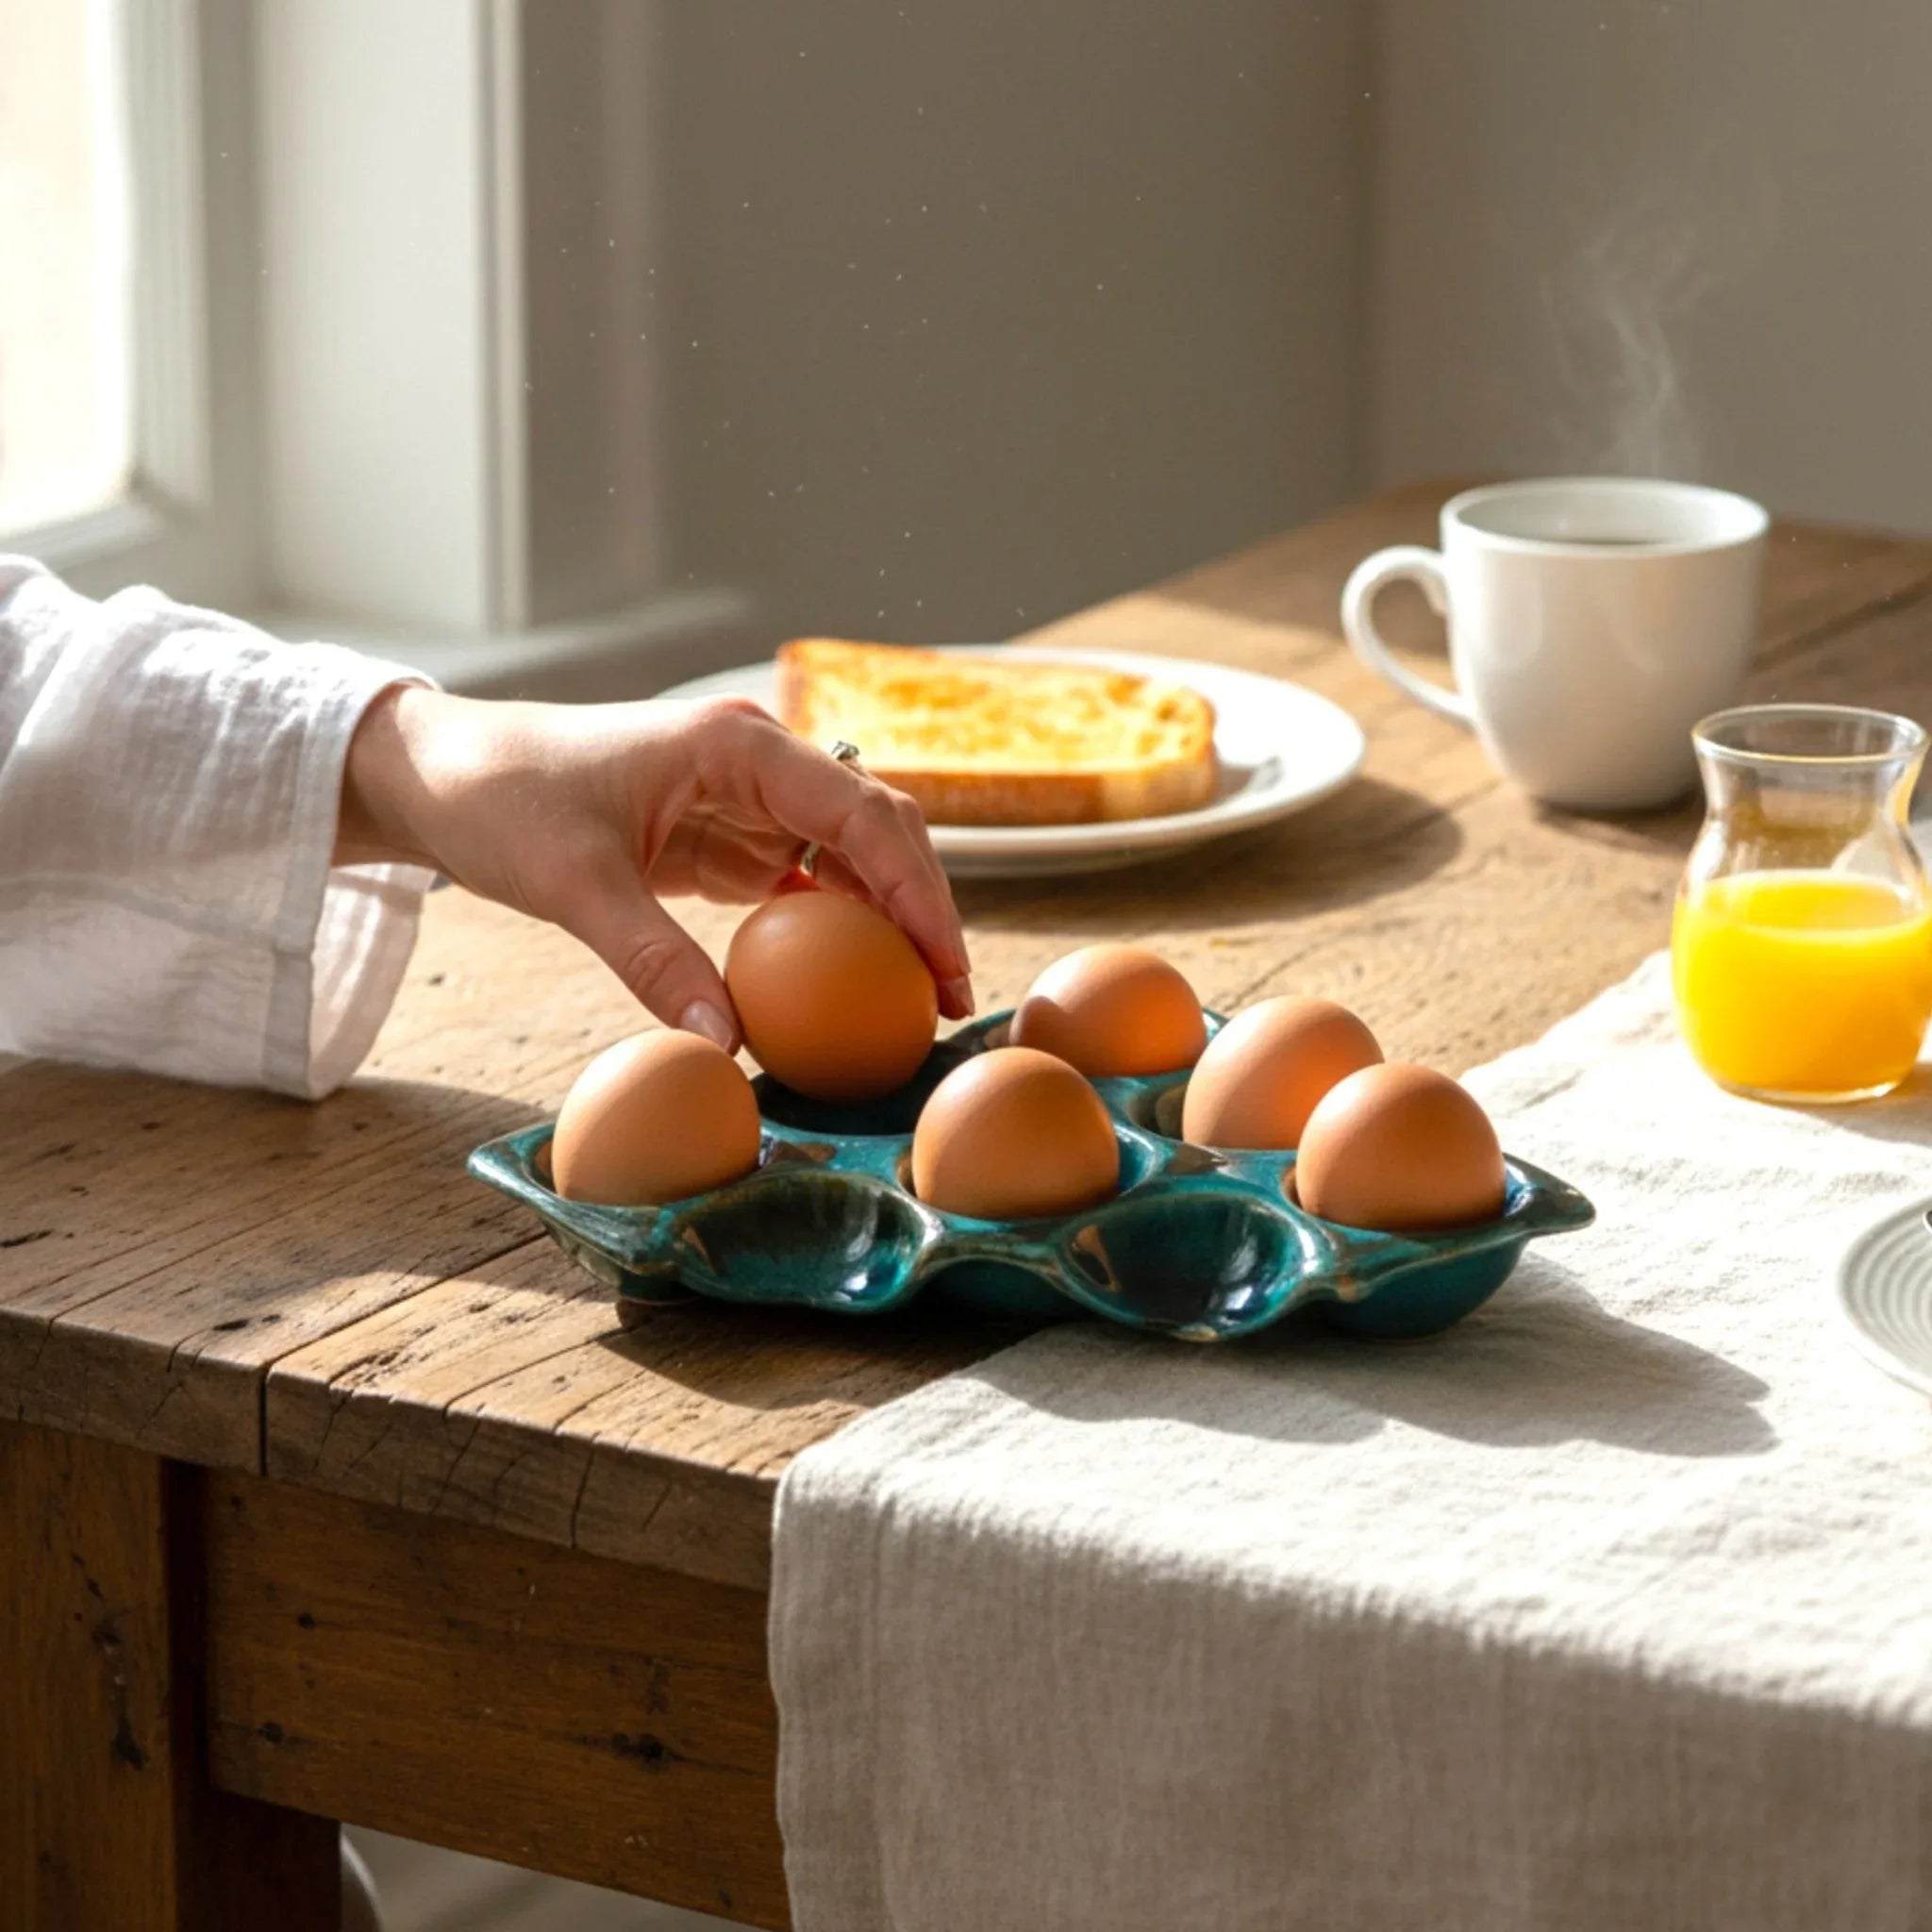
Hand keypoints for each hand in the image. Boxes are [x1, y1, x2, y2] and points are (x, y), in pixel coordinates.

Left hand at [335, 685, 973, 1045]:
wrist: (440, 775)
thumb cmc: (501, 801)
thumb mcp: (575, 885)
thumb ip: (653, 961)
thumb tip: (725, 1046)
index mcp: (736, 745)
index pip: (862, 814)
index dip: (917, 891)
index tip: (944, 967)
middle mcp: (756, 760)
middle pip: (876, 826)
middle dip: (922, 906)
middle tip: (948, 998)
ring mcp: (744, 797)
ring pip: (850, 853)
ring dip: (885, 919)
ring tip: (912, 999)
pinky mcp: (724, 834)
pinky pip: (803, 878)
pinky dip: (833, 925)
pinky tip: (846, 982)